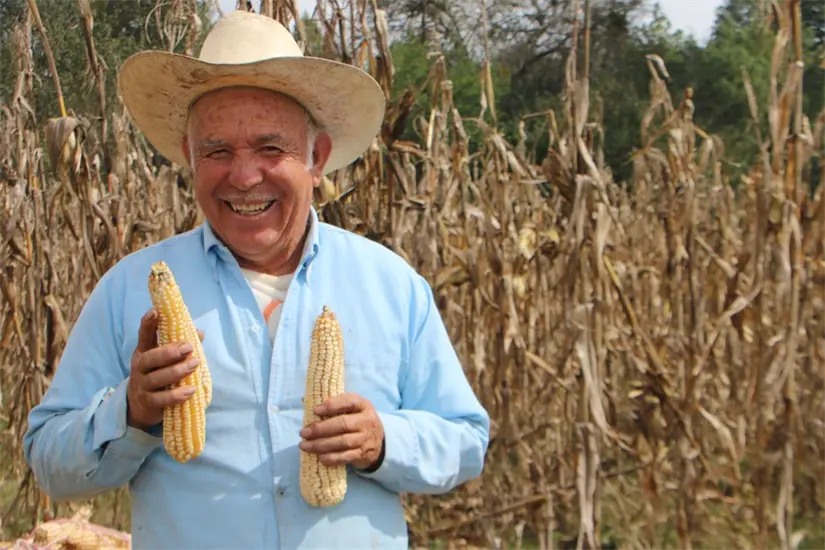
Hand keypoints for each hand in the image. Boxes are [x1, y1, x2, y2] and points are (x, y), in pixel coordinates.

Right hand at [126, 308, 203, 430]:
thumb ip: (180, 346)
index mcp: (144, 352)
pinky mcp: (148, 402)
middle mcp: (140, 367)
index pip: (144, 336)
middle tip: (188, 347)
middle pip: (151, 358)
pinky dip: (176, 395)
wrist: (140, 406)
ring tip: (194, 364)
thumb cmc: (158, 375)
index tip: (156, 311)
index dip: (148, 324)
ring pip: (158, 377)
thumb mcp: (165, 360)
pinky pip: (161, 399)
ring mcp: (142, 385)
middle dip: (170, 352)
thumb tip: (199, 333)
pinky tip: (190, 391)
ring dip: (177, 371)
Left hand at [299, 393, 384, 470]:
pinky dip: (331, 458)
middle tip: (304, 432)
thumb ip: (334, 405)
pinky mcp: (362, 454)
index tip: (315, 410)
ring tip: (305, 445)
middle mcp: (366, 421)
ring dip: (321, 445)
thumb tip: (305, 401)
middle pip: (343, 424)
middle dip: (320, 428)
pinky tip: (319, 457)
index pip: (349, 402)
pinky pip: (345, 457)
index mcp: (363, 406)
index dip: (332, 405)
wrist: (378, 442)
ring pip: (342, 442)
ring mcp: (365, 439)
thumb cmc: (358, 421)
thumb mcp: (352, 409)